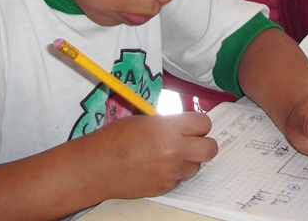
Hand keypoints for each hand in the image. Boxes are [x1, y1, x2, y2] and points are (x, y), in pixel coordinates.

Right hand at [82, 112, 217, 198]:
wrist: (97, 167)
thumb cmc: (114, 139)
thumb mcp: (144, 121)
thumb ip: (167, 123)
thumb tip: (183, 125)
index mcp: (168, 128)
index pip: (203, 123)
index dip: (200, 124)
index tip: (194, 125)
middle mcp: (174, 150)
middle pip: (210, 148)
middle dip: (205, 143)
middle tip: (195, 141)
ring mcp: (170, 171)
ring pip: (196, 166)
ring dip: (188, 160)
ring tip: (170, 154)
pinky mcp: (164, 187)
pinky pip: (179, 179)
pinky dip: (174, 173)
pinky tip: (158, 167)